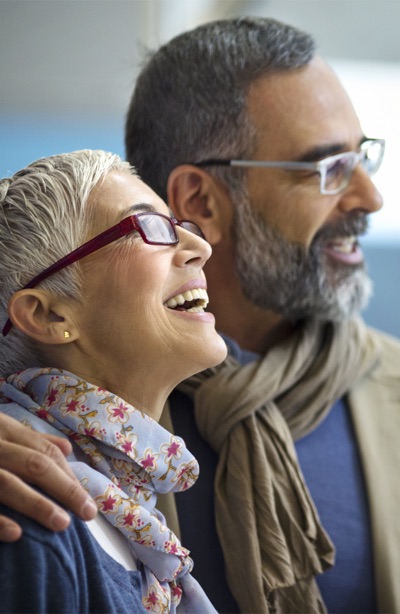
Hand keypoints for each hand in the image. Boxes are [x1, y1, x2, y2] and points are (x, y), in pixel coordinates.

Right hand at [0, 413, 96, 541]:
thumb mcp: (0, 432)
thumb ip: (31, 440)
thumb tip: (67, 448)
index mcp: (3, 429)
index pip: (43, 450)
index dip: (68, 475)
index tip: (88, 500)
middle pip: (34, 464)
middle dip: (65, 489)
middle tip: (88, 514)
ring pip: (8, 483)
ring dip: (38, 504)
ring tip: (63, 524)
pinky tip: (18, 535)